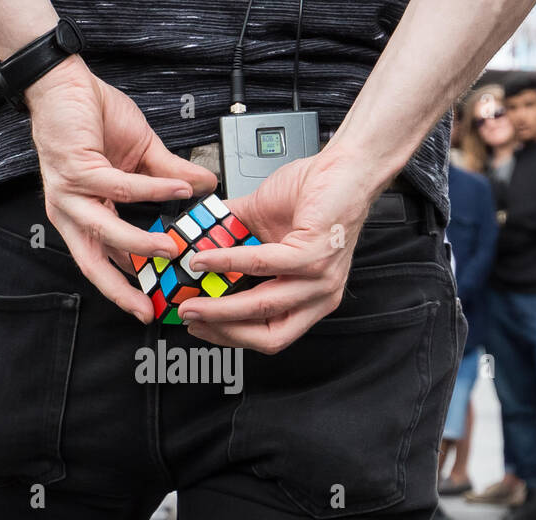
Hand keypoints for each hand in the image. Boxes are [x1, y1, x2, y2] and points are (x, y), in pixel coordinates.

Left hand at [25, 56, 216, 322]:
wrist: (63, 81)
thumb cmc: (94, 116)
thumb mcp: (141, 153)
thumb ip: (170, 175)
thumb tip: (207, 185)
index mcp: (83, 214)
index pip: (105, 259)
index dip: (128, 283)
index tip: (155, 301)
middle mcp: (70, 211)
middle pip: (93, 262)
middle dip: (121, 290)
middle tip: (149, 307)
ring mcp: (69, 192)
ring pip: (105, 230)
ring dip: (140, 244)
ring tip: (173, 249)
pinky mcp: (75, 168)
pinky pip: (118, 186)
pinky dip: (152, 191)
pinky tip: (179, 191)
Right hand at [174, 144, 375, 353]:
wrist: (345, 166)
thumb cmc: (316, 195)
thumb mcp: (264, 229)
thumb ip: (232, 243)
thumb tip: (195, 249)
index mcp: (309, 298)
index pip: (270, 335)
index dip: (231, 337)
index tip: (200, 327)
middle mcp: (319, 295)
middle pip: (268, 335)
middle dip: (222, 330)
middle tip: (190, 317)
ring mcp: (320, 278)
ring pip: (264, 306)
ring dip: (221, 305)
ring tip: (192, 295)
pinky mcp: (315, 254)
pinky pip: (264, 264)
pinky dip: (229, 263)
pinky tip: (208, 259)